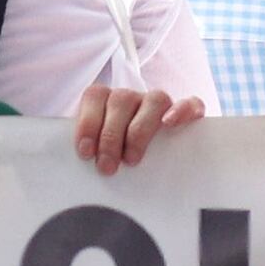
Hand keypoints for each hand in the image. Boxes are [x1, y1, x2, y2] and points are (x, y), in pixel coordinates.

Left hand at [70, 84, 200, 172]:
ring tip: (131, 159)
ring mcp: (159, 104)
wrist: (153, 166)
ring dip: (140, 130)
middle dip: (111, 136)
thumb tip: (74, 168)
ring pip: (154, 100)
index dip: (88, 122)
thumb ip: (90, 152)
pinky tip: (170, 124)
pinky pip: (190, 103)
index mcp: (107, 100)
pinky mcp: (188, 112)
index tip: (86, 152)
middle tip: (107, 167)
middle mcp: (133, 98)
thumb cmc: (116, 158)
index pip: (95, 96)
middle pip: (122, 100)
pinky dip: (182, 111)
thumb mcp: (99, 153)